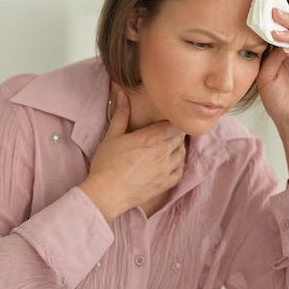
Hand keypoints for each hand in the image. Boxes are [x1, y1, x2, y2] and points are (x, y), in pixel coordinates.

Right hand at [79, 92, 185, 221]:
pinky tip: (169, 163)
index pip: (174, 124)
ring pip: (182, 153)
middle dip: (175, 133)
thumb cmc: (106, 164)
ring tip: (167, 147)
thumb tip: (122, 95)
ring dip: (177, 148)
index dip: (171, 121)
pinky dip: (178, 165)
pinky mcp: (166, 184)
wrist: (106, 193)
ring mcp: (166, 169)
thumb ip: (121, 114)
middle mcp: (163, 152)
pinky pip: (180, 171)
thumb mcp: (112, 135)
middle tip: (165, 133)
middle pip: (180, 137)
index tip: (164, 122)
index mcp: (152, 138)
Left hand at [256, 8, 288, 134]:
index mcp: (287, 51)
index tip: (263, 10)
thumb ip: (269, 58)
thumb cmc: (278, 101)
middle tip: (272, 13)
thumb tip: (274, 40)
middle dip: (285, 20)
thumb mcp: (266, 77)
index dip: (275, 20)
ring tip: (277, 35)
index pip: (283, 30)